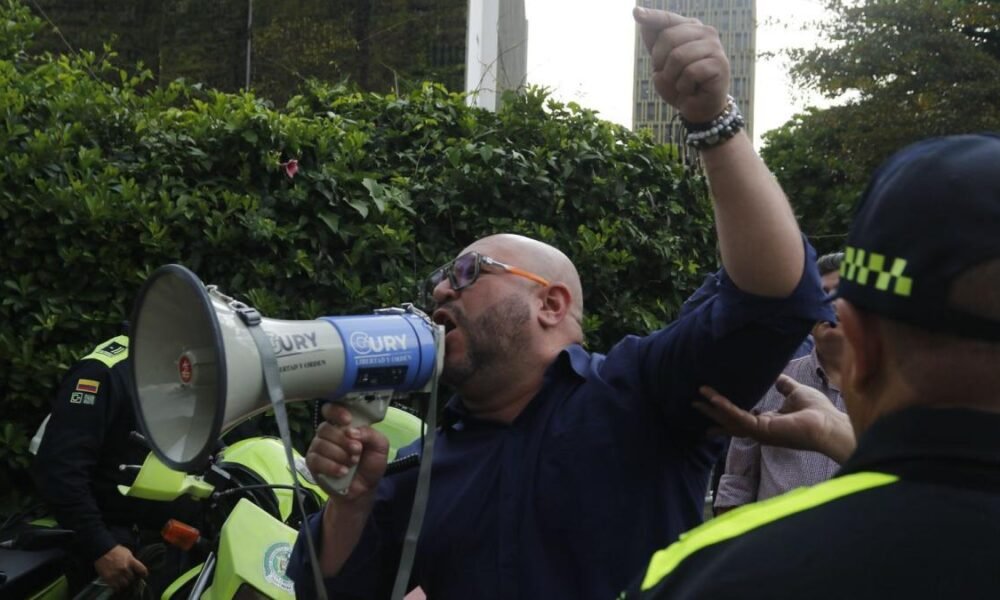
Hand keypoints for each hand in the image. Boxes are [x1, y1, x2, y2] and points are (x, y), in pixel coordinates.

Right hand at [93, 544, 147, 591]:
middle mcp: (124, 568)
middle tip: (130, 577)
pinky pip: (115, 587)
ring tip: (124, 581)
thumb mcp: (127, 553)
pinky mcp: (109, 578)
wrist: (102, 551)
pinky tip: (118, 585)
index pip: (142, 570)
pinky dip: (117, 587)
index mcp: (130, 561)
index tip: (144, 575)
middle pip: (132, 578)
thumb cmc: (115, 550)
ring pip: (125, 584)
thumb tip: (136, 567)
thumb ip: (132, 560)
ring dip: (125, 583)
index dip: (144, 573)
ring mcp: (116, 574)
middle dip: (132, 578)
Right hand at [306, 403, 390, 501]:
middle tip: (357, 451)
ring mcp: (318, 448)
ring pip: (321, 444)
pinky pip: (316, 460)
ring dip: (339, 454)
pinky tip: (343, 472)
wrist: (364, 490)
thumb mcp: (380, 446)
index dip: (336, 412)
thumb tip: (352, 431)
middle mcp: (328, 434)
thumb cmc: (370, 464)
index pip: (331, 410)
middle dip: (343, 440)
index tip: (347, 421)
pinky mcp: (313, 463)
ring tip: (352, 463)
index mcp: (343, 426)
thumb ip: (371, 434)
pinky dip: (331, 466)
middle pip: (326, 428)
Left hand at [633, 7, 730, 122]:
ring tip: (682, 84)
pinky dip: (684, 86)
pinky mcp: (720, 65)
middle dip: (660, 62)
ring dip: (672, 77)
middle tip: (670, 76)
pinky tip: (692, 90)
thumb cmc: (679, 83)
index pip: (667, 20)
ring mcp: (714, 47)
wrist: (698, 108)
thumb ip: (653, 41)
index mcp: (691, 28)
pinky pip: (690, 73)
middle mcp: (705, 32)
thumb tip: (639, 13)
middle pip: (668, 37)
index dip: (652, 17)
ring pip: (678, 57)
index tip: (636, 13)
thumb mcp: (662, 63)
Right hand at [695, 375, 856, 463]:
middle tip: (693, 404)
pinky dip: (725, 406)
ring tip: (698, 396)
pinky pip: (738, 416)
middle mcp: (760, 430)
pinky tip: (713, 396)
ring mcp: (759, 432)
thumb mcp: (796, 392)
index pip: (741, 419)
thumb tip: (777, 377)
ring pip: (729, 419)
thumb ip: (784, 386)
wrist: (829, 424)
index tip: (710, 406)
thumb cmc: (818, 412)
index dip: (725, 412)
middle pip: (729, 422)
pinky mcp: (761, 429)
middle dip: (711, 413)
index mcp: (768, 422)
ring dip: (713, 407)